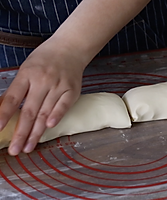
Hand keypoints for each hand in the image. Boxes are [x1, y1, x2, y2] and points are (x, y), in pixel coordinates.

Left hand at [0, 36, 84, 155]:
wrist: (70, 48)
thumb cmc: (46, 58)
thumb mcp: (27, 67)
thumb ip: (19, 88)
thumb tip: (4, 108)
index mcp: (27, 74)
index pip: (12, 98)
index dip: (4, 115)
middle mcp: (43, 80)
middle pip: (30, 110)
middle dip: (21, 132)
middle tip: (15, 150)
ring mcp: (59, 85)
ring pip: (46, 112)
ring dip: (37, 131)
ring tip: (29, 147)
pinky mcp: (72, 90)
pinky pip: (64, 106)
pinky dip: (57, 116)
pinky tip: (50, 127)